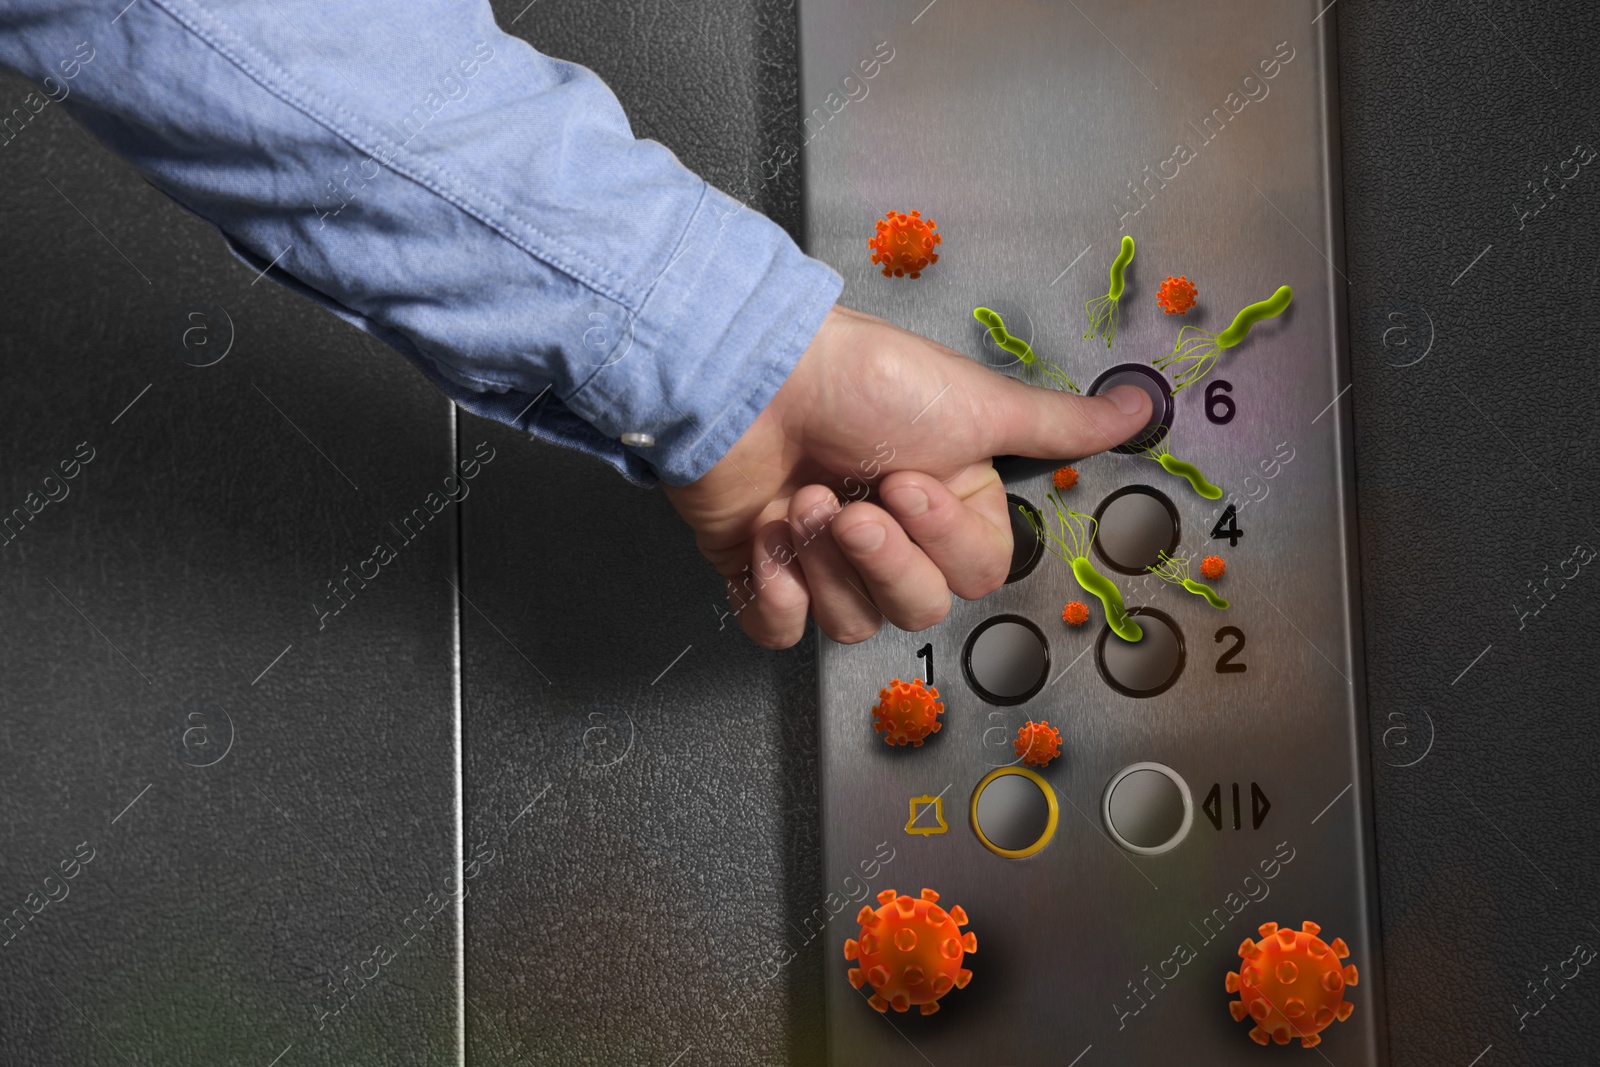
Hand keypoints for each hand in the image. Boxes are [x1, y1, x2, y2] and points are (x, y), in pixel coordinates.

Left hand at [663, 305, 1151, 648]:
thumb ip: (1057, 424)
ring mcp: (822, 557)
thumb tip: (1142, 406)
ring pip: (854, 624)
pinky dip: (773, 595)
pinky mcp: (761, 572)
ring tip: (799, 501)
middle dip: (881, 557)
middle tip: (849, 499)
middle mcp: (890, 535)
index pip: (975, 573)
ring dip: (824, 561)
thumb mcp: (975, 402)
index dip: (942, 540)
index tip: (907, 479)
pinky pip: (780, 631)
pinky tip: (766, 541)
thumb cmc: (859, 379)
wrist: (747, 374)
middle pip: (919, 609)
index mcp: (946, 502)